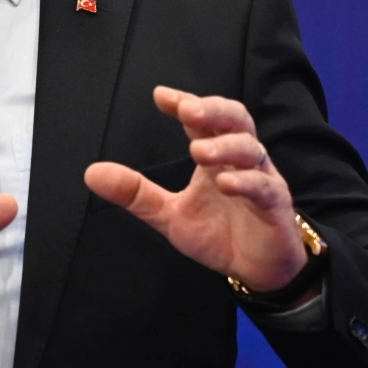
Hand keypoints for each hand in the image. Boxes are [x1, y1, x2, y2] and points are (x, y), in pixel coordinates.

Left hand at [84, 86, 307, 293]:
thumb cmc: (220, 234)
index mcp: (216, 158)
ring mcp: (262, 181)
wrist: (257, 271)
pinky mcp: (275, 207)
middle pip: (236, 121)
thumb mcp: (170, 215)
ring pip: (251, 150)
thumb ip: (136, 193)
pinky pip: (264, 187)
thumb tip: (91, 173)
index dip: (186, 104)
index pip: (203, 121)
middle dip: (213, 110)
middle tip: (188, 110)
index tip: (161, 96)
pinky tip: (224, 182)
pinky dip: (245, 182)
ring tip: (198, 151)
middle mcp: (241, 162)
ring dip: (225, 146)